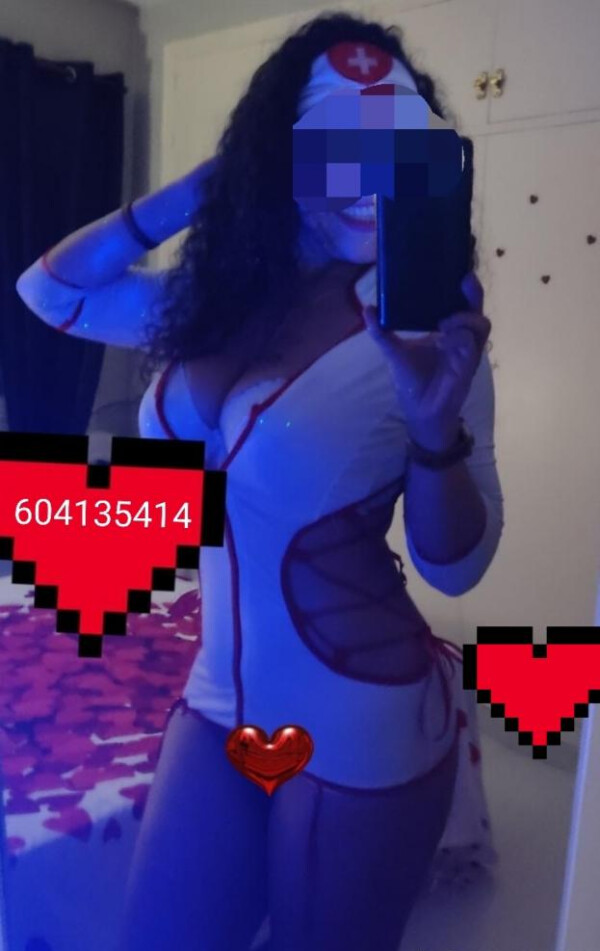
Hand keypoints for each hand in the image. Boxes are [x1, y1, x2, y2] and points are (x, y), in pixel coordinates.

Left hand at [362, 272, 490, 449]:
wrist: (419, 411)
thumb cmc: (411, 380)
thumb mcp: (394, 351)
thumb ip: (382, 332)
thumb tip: (367, 308)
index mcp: (446, 329)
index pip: (458, 303)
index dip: (462, 288)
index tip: (459, 270)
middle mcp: (460, 337)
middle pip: (475, 308)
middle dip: (473, 293)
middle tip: (465, 279)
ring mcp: (467, 350)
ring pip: (480, 324)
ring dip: (466, 318)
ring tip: (446, 321)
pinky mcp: (469, 365)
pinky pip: (473, 345)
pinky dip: (463, 338)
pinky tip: (449, 336)